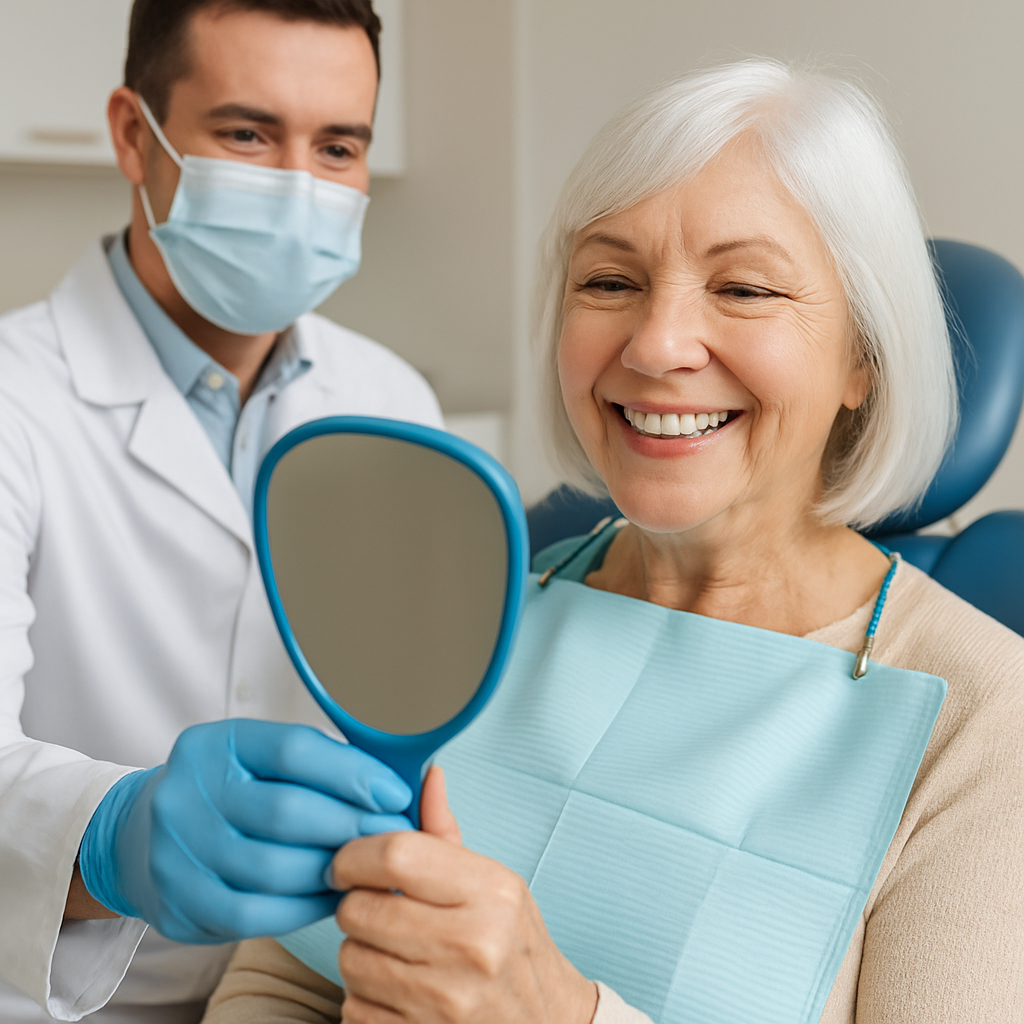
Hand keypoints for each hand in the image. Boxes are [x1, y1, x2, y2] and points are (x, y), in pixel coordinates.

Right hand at [78, 719, 412, 942]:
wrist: (141, 835)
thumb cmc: (227, 790)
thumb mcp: (258, 758)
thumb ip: (317, 763)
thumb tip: (391, 782)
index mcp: (215, 744)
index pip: (293, 750)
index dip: (352, 772)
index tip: (394, 792)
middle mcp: (187, 792)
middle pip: (286, 811)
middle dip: (351, 825)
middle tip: (392, 834)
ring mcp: (176, 851)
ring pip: (275, 868)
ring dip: (333, 870)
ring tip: (368, 866)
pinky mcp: (178, 902)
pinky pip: (256, 914)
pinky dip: (304, 907)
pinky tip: (333, 895)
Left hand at [332, 766, 598, 1023]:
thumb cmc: (513, 947)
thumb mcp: (495, 885)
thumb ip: (447, 834)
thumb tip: (428, 774)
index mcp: (492, 892)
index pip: (397, 856)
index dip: (355, 855)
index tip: (347, 862)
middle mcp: (472, 945)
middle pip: (361, 909)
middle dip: (356, 906)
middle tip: (376, 908)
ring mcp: (445, 1000)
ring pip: (350, 959)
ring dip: (359, 953)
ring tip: (393, 952)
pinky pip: (353, 1007)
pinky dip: (364, 998)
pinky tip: (397, 990)